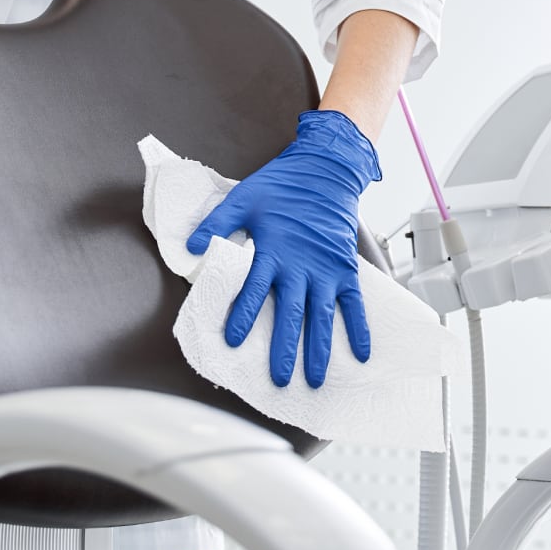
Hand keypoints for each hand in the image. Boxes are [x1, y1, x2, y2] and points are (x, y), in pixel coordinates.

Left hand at [186, 111, 380, 387]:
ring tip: (316, 380)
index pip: (254, 289)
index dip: (244, 315)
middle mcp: (301, 265)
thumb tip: (190, 249)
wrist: (326, 169)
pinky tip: (360, 354)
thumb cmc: (284, 184)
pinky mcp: (345, 268)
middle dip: (285, 348)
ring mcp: (326, 269)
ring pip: (322, 316)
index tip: (234, 341)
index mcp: (273, 250)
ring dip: (319, 349)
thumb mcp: (243, 198)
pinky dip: (359, 328)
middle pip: (291, 313)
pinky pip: (354, 303)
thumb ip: (217, 224)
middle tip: (279, 379)